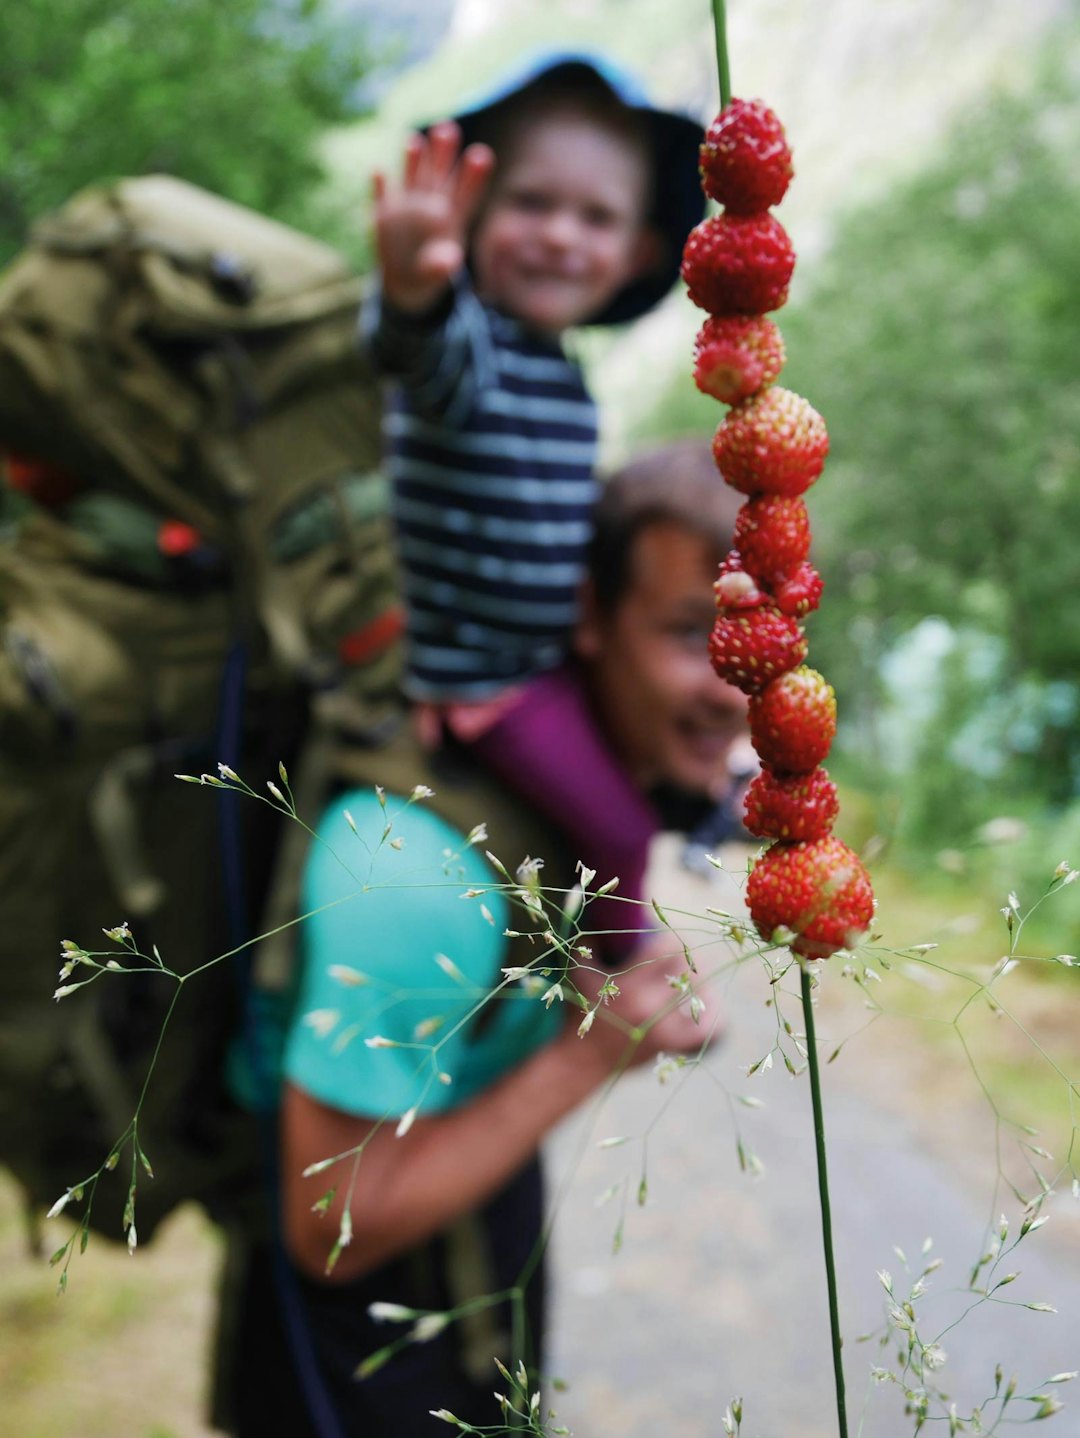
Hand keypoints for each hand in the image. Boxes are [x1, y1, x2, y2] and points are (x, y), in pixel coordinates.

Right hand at [372, 120, 494, 313]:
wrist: (405, 279)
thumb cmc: (430, 271)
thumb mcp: (437, 273)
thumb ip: (442, 264)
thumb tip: (449, 261)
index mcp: (451, 218)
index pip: (464, 193)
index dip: (472, 176)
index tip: (482, 155)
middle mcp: (430, 206)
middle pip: (438, 175)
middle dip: (443, 153)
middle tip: (448, 129)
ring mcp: (407, 207)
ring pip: (412, 177)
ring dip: (412, 159)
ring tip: (415, 140)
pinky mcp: (385, 214)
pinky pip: (382, 196)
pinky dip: (379, 186)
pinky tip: (378, 172)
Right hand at [572, 933, 721, 1070]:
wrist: (581, 1060)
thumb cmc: (579, 1012)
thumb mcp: (578, 975)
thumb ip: (588, 945)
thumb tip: (598, 916)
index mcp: (628, 985)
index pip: (668, 951)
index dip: (675, 940)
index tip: (670, 938)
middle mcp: (649, 1007)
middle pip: (688, 970)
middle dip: (689, 959)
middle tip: (685, 955)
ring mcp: (663, 1029)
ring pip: (700, 996)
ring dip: (701, 982)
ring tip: (695, 976)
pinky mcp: (670, 1045)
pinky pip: (705, 1030)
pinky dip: (713, 1016)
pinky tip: (708, 1004)